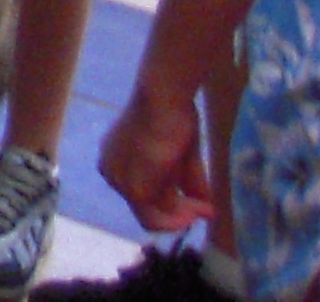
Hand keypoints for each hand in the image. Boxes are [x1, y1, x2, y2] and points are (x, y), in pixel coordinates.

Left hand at [100, 83, 214, 233]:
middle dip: (179, 214)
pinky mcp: (134, 190)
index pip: (140, 195)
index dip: (171, 206)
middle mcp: (111, 172)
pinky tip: (198, 209)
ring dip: (182, 216)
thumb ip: (189, 184)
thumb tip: (208, 210)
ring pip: (151, 216)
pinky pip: (155, 218)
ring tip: (204, 208)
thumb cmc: (172, 117)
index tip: (199, 206)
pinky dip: (179, 218)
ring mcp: (119, 183)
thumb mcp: (182, 157)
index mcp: (115, 160)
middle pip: (145, 208)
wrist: (164, 100)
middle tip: (206, 210)